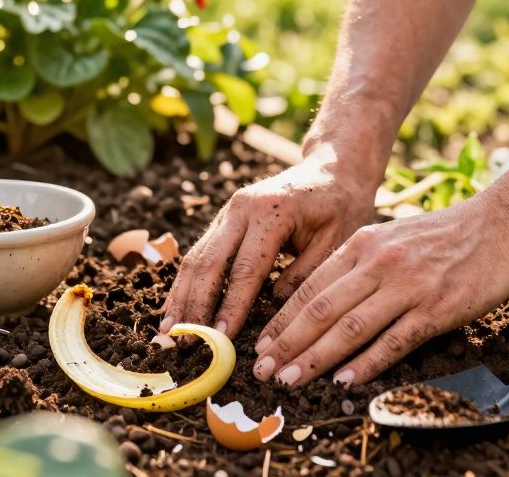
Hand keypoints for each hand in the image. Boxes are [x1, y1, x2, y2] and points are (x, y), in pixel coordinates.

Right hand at [161, 147, 377, 337]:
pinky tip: (178, 308)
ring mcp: (228, 211)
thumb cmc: (340, 206)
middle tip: (183, 342)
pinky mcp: (224, 220)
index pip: (245, 269)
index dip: (231, 306)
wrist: (333, 167)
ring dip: (181, 296)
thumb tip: (273, 310)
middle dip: (194, 305)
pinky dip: (187, 283)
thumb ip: (306, 275)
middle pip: (209, 262)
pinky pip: (200, 253)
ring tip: (168, 332)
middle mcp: (241, 207)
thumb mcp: (337, 241)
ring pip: (196, 257)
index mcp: (271, 212)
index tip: (220, 339)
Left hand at [251, 193, 508, 386]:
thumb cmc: (446, 235)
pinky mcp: (436, 308)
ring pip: (349, 328)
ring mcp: (407, 286)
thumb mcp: (392, 237)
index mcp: (363, 244)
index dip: (282, 320)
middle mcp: (379, 263)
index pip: (310, 286)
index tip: (261, 345)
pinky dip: (365, 363)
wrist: (502, 224)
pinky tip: (344, 380)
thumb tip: (323, 299)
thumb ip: (359, 263)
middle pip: (321, 310)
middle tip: (263, 370)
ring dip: (315, 358)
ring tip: (291, 379)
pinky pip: (393, 340)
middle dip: (287, 343)